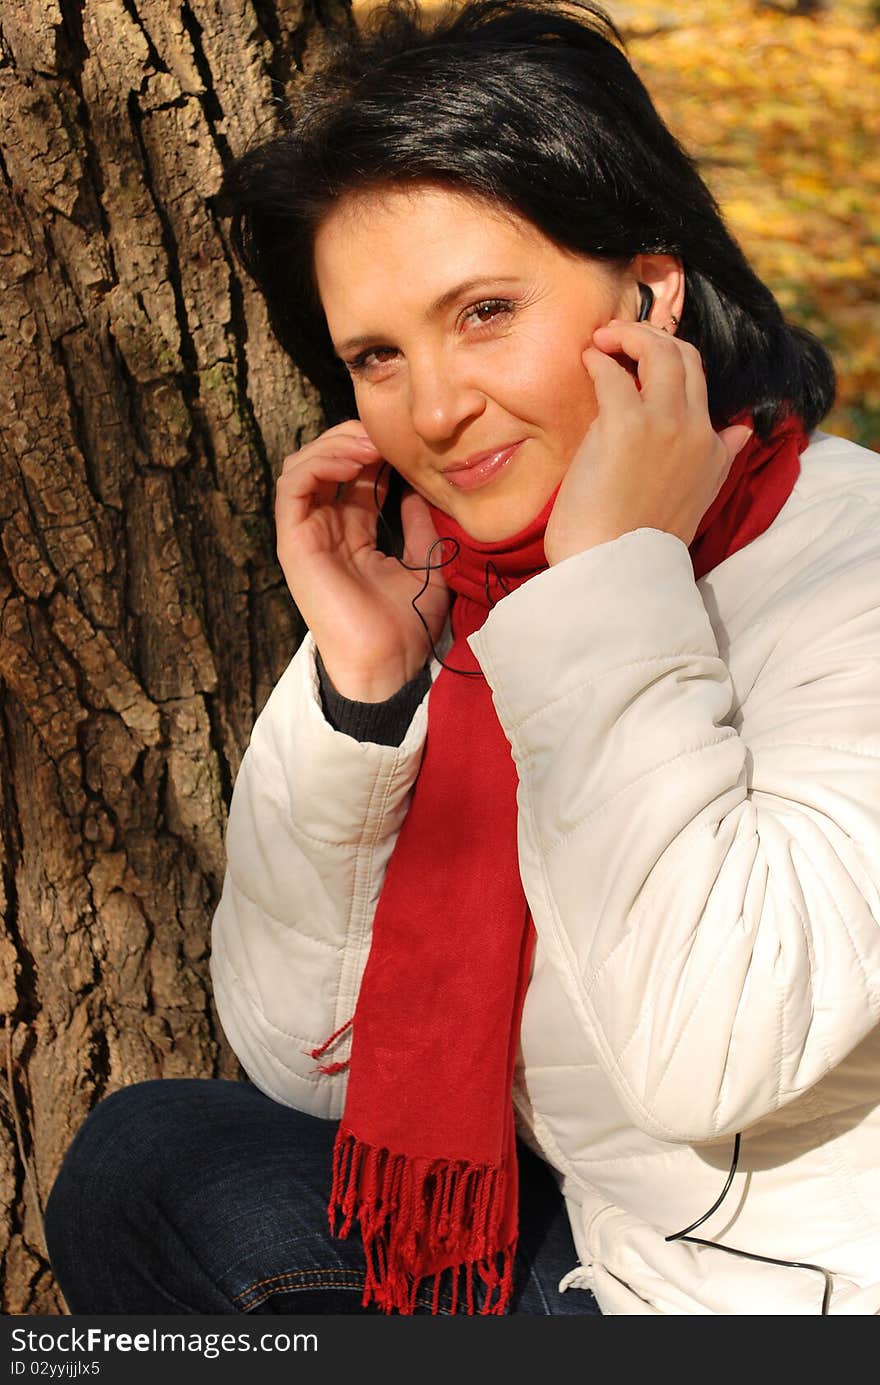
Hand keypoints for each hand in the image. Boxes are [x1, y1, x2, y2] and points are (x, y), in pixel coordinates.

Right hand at [275, 420, 450, 700]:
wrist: (389, 664)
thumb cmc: (407, 626)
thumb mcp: (425, 563)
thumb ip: (419, 525)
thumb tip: (418, 487)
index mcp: (354, 533)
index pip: (356, 474)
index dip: (376, 449)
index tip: (407, 440)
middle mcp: (327, 529)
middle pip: (327, 462)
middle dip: (354, 438)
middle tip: (387, 433)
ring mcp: (308, 534)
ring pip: (304, 465)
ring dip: (335, 445)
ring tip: (370, 443)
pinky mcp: (295, 542)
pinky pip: (293, 486)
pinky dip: (318, 463)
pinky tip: (352, 461)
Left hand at [544, 321, 753, 565]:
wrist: (616, 570)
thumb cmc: (640, 542)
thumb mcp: (697, 499)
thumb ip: (718, 460)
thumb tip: (742, 433)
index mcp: (712, 448)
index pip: (701, 380)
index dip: (672, 359)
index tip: (642, 357)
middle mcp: (696, 430)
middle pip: (684, 356)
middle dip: (650, 336)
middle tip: (617, 339)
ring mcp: (663, 424)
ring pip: (658, 351)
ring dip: (626, 335)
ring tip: (601, 342)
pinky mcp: (625, 425)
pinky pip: (613, 372)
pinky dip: (598, 359)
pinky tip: (586, 362)